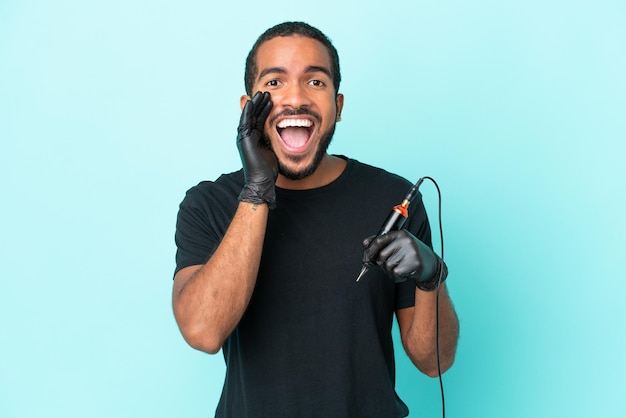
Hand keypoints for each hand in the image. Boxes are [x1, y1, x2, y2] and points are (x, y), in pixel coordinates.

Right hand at [237, 91, 277, 207]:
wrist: (262, 182)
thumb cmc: (269, 170)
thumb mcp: (274, 150)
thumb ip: (275, 140)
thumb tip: (285, 134)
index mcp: (254, 138)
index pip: (259, 119)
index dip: (264, 108)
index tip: (271, 98)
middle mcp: (248, 136)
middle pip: (253, 115)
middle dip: (260, 103)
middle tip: (266, 92)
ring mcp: (244, 138)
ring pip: (249, 116)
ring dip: (255, 104)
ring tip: (261, 93)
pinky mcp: (243, 139)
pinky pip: (245, 122)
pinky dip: (248, 111)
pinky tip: (253, 102)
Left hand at [362, 230, 446, 289]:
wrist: (432, 265)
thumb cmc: (411, 254)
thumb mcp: (399, 244)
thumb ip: (384, 243)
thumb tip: (365, 244)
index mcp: (401, 234)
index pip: (379, 240)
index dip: (369, 250)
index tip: (365, 258)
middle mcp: (406, 241)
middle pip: (381, 255)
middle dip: (382, 264)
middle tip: (390, 265)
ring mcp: (410, 252)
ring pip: (387, 266)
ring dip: (390, 271)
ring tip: (400, 267)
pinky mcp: (413, 264)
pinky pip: (395, 273)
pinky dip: (396, 276)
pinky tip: (404, 273)